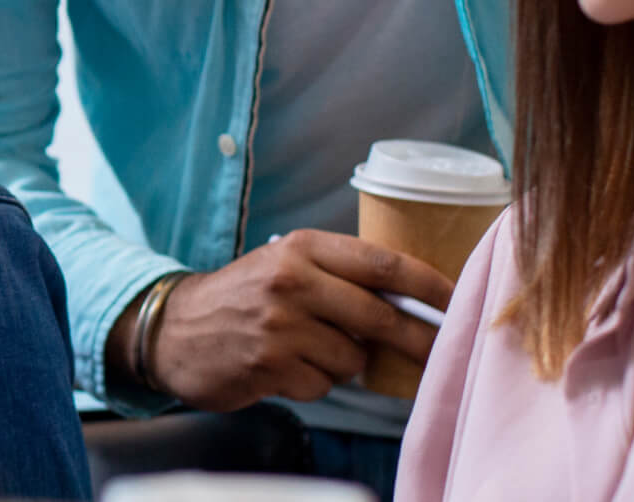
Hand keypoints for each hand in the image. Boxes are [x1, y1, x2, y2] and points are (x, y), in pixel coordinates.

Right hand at [114, 231, 452, 410]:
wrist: (175, 327)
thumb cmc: (243, 294)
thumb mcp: (286, 264)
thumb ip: (339, 275)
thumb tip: (412, 301)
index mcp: (302, 248)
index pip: (383, 264)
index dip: (429, 285)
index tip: (458, 300)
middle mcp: (292, 282)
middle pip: (380, 317)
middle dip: (417, 339)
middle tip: (439, 350)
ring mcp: (280, 326)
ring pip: (352, 359)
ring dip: (344, 362)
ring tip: (309, 348)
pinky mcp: (269, 366)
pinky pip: (322, 386)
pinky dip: (313, 383)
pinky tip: (285, 367)